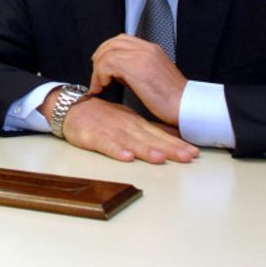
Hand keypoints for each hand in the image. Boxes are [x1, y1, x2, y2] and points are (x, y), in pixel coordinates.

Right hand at [52, 94, 198, 163]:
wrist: (71, 107)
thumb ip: (149, 130)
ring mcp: (110, 130)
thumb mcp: (128, 119)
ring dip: (146, 150)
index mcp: (135, 123)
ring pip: (130, 141)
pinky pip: (105, 144)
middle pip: (150, 139)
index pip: (159, 134)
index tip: (194, 152)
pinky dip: (116, 150)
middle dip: (169, 148)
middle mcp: (126, 126)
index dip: (176, 143)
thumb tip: (174, 136)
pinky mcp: (93, 136)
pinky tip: (126, 157)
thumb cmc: (102, 116)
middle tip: (187, 156)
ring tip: (161, 158)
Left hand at [88, 34, 186, 124]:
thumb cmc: (171, 99)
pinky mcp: (137, 67)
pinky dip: (101, 75)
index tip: (100, 65)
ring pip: (108, 52)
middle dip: (99, 58)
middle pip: (112, 43)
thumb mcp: (151, 78)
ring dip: (98, 69)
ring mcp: (142, 56)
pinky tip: (103, 86)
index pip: (122, 40)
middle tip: (95, 75)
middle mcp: (146, 49)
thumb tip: (115, 72)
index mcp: (151, 50)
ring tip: (98, 85)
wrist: (186, 106)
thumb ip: (134, 70)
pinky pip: (109, 63)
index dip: (107, 50)